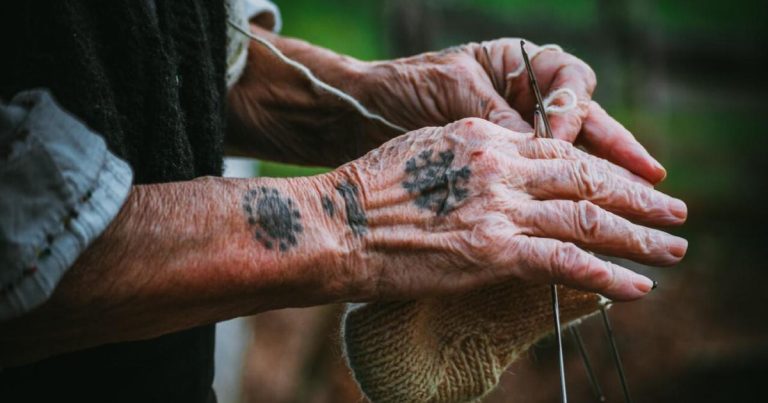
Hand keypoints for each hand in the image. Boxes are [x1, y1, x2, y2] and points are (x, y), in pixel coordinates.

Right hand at [331, 118, 686, 300]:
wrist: (334, 223)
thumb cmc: (367, 193)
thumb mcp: (424, 153)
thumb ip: (471, 161)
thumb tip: (501, 178)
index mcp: (484, 138)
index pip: (561, 151)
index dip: (602, 170)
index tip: (627, 184)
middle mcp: (501, 166)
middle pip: (586, 179)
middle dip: (636, 198)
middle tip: (673, 212)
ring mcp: (499, 208)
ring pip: (587, 219)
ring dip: (638, 236)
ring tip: (672, 249)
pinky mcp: (493, 251)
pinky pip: (565, 262)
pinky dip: (607, 275)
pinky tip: (636, 287)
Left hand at [357, 39, 666, 182]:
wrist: (359, 113)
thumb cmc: (403, 89)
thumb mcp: (450, 94)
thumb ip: (496, 117)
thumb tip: (543, 144)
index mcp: (517, 66)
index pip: (569, 83)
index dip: (574, 115)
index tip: (561, 142)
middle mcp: (524, 98)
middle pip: (586, 122)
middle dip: (619, 153)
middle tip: (653, 182)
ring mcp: (516, 133)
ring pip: (573, 155)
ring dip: (607, 181)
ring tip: (646, 202)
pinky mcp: (502, 168)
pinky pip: (545, 182)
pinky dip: (568, 201)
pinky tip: (593, 221)